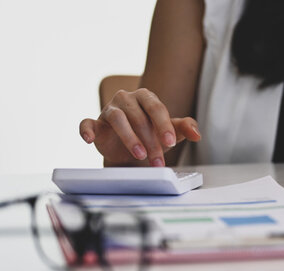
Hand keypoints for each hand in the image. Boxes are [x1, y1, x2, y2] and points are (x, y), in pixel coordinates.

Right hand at [79, 88, 200, 166]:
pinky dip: (86, 130)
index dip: (163, 125)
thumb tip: (196, 134)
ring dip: (129, 138)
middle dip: (150, 140)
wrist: (130, 151)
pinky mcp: (95, 123)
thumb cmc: (151, 135)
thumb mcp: (170, 133)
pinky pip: (87, 123)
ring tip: (140, 155)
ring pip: (117, 119)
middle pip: (138, 116)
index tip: (170, 142)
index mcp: (146, 97)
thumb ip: (184, 128)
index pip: (156, 108)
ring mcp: (109, 110)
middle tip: (158, 160)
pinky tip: (89, 139)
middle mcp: (126, 99)